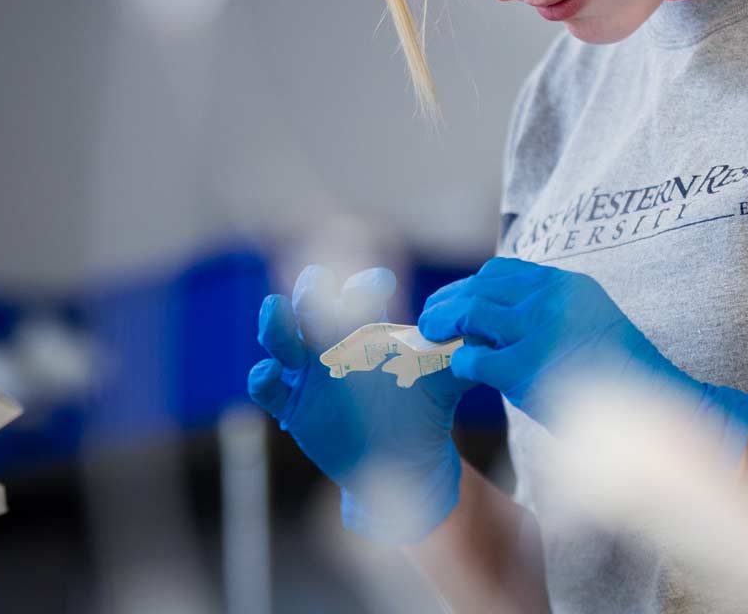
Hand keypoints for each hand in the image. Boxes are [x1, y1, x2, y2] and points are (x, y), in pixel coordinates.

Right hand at [248, 264, 470, 541]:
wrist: (404, 465)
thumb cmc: (422, 412)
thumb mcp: (441, 383)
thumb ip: (457, 357)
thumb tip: (484, 333)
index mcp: (366, 328)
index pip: (359, 294)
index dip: (364, 284)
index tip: (381, 282)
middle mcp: (332, 342)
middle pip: (311, 304)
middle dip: (310, 290)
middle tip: (316, 284)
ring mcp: (308, 372)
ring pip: (280, 337)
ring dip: (276, 323)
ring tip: (275, 310)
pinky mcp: (292, 404)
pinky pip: (268, 388)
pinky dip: (262, 377)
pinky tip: (268, 372)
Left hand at [418, 257, 747, 469]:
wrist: (655, 412)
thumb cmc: (623, 381)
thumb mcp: (591, 326)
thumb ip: (552, 317)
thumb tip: (499, 321)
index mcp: (567, 285)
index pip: (502, 272)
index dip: (470, 286)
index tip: (451, 299)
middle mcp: (551, 298)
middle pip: (481, 287)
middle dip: (448, 302)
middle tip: (428, 319)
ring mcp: (538, 329)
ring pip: (471, 313)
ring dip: (445, 324)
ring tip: (430, 336)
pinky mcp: (525, 366)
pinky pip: (474, 356)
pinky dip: (460, 362)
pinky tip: (461, 371)